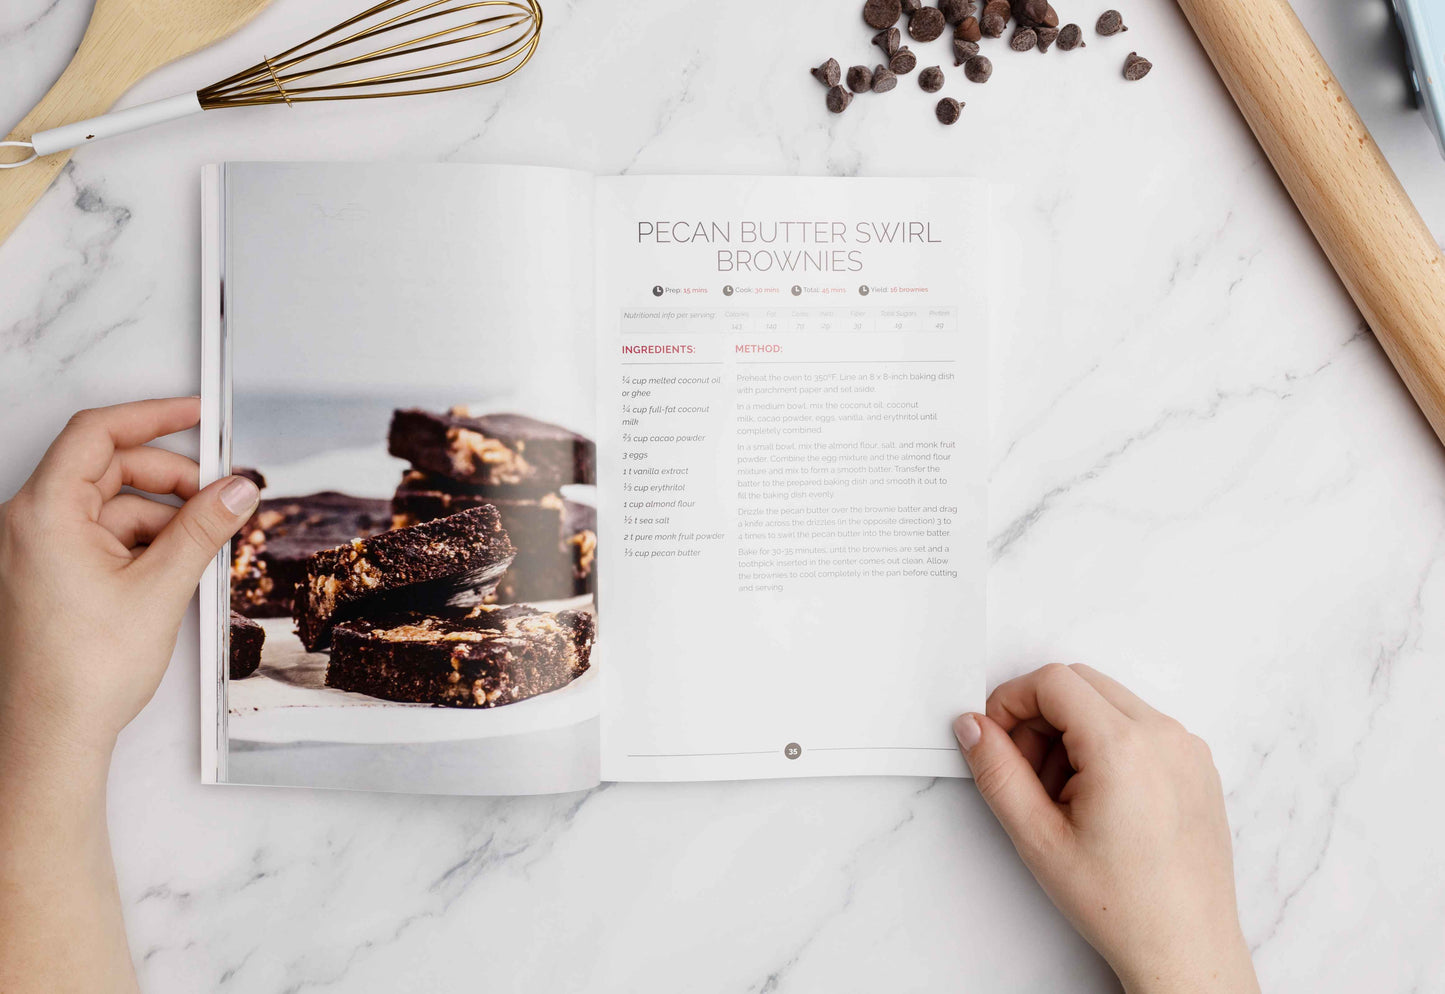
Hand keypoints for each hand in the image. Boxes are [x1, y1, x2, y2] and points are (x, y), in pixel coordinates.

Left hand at [0, 398, 257, 758]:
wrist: (52, 736)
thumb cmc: (82, 673)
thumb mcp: (161, 588)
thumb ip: (204, 528)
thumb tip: (237, 489)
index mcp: (43, 513)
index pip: (98, 434)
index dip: (153, 415)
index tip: (197, 414)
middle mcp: (28, 524)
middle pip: (109, 468)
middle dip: (170, 479)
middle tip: (220, 496)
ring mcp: (35, 551)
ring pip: (111, 506)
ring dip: (162, 518)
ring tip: (203, 548)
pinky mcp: (47, 575)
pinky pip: (101, 537)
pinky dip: (142, 544)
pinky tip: (175, 569)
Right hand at [954, 664, 1258, 993]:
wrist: (1186, 947)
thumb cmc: (1124, 904)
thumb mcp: (1038, 837)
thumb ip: (996, 771)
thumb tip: (974, 727)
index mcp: (1124, 747)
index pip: (1052, 681)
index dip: (1011, 702)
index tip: (995, 736)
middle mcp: (1164, 736)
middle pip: (1081, 683)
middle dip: (1040, 715)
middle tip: (1024, 771)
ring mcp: (1187, 749)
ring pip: (1110, 703)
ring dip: (1073, 730)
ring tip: (1062, 795)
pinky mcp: (1197, 765)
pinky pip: (1141, 726)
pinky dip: (1107, 744)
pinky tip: (1096, 799)